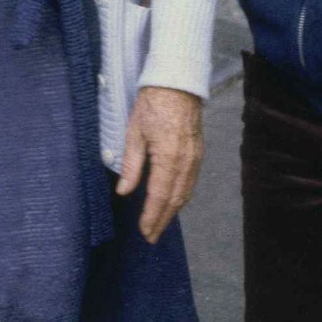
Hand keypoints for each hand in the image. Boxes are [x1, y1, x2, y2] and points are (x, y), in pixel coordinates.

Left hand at [116, 85, 203, 243]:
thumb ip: (131, 165)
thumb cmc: (151, 105)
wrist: (177, 84)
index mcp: (168, 158)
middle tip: (151, 236)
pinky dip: (181, 197)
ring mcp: (195, 158)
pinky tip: (173, 203)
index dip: (152, 216)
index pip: (159, 196)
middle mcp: (186, 162)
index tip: (144, 231)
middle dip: (162, 220)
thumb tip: (124, 192)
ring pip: (185, 193)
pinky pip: (191, 182)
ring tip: (160, 225)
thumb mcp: (134, 132)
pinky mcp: (198, 153)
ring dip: (173, 211)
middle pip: (175, 199)